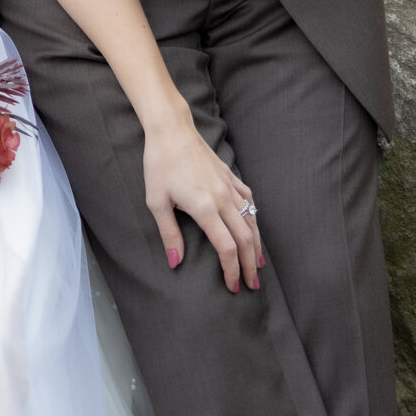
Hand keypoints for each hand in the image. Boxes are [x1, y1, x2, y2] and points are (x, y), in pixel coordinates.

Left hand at [142, 112, 262, 292]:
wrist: (171, 130)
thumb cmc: (159, 164)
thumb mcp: (156, 201)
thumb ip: (169, 233)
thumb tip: (175, 262)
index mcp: (205, 208)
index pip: (227, 248)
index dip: (232, 270)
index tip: (232, 286)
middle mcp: (223, 199)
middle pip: (246, 239)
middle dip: (250, 265)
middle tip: (252, 285)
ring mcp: (230, 186)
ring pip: (252, 221)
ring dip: (257, 245)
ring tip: (259, 264)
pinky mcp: (231, 176)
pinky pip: (249, 202)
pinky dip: (255, 219)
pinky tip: (254, 228)